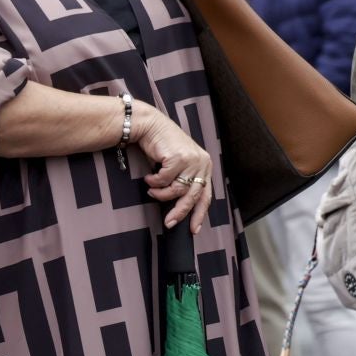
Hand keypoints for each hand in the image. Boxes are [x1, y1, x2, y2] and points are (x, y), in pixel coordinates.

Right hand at [129, 102, 213, 233]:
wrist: (151, 125)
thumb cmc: (163, 146)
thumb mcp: (180, 164)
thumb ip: (185, 180)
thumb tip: (182, 207)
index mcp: (205, 166)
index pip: (206, 196)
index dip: (199, 214)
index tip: (193, 229)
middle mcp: (202, 163)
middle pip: (192, 196)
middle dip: (179, 212)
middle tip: (168, 223)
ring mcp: (191, 160)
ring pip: (177, 190)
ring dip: (161, 194)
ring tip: (151, 191)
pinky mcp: (178, 158)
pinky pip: (164, 180)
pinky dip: (154, 183)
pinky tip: (149, 179)